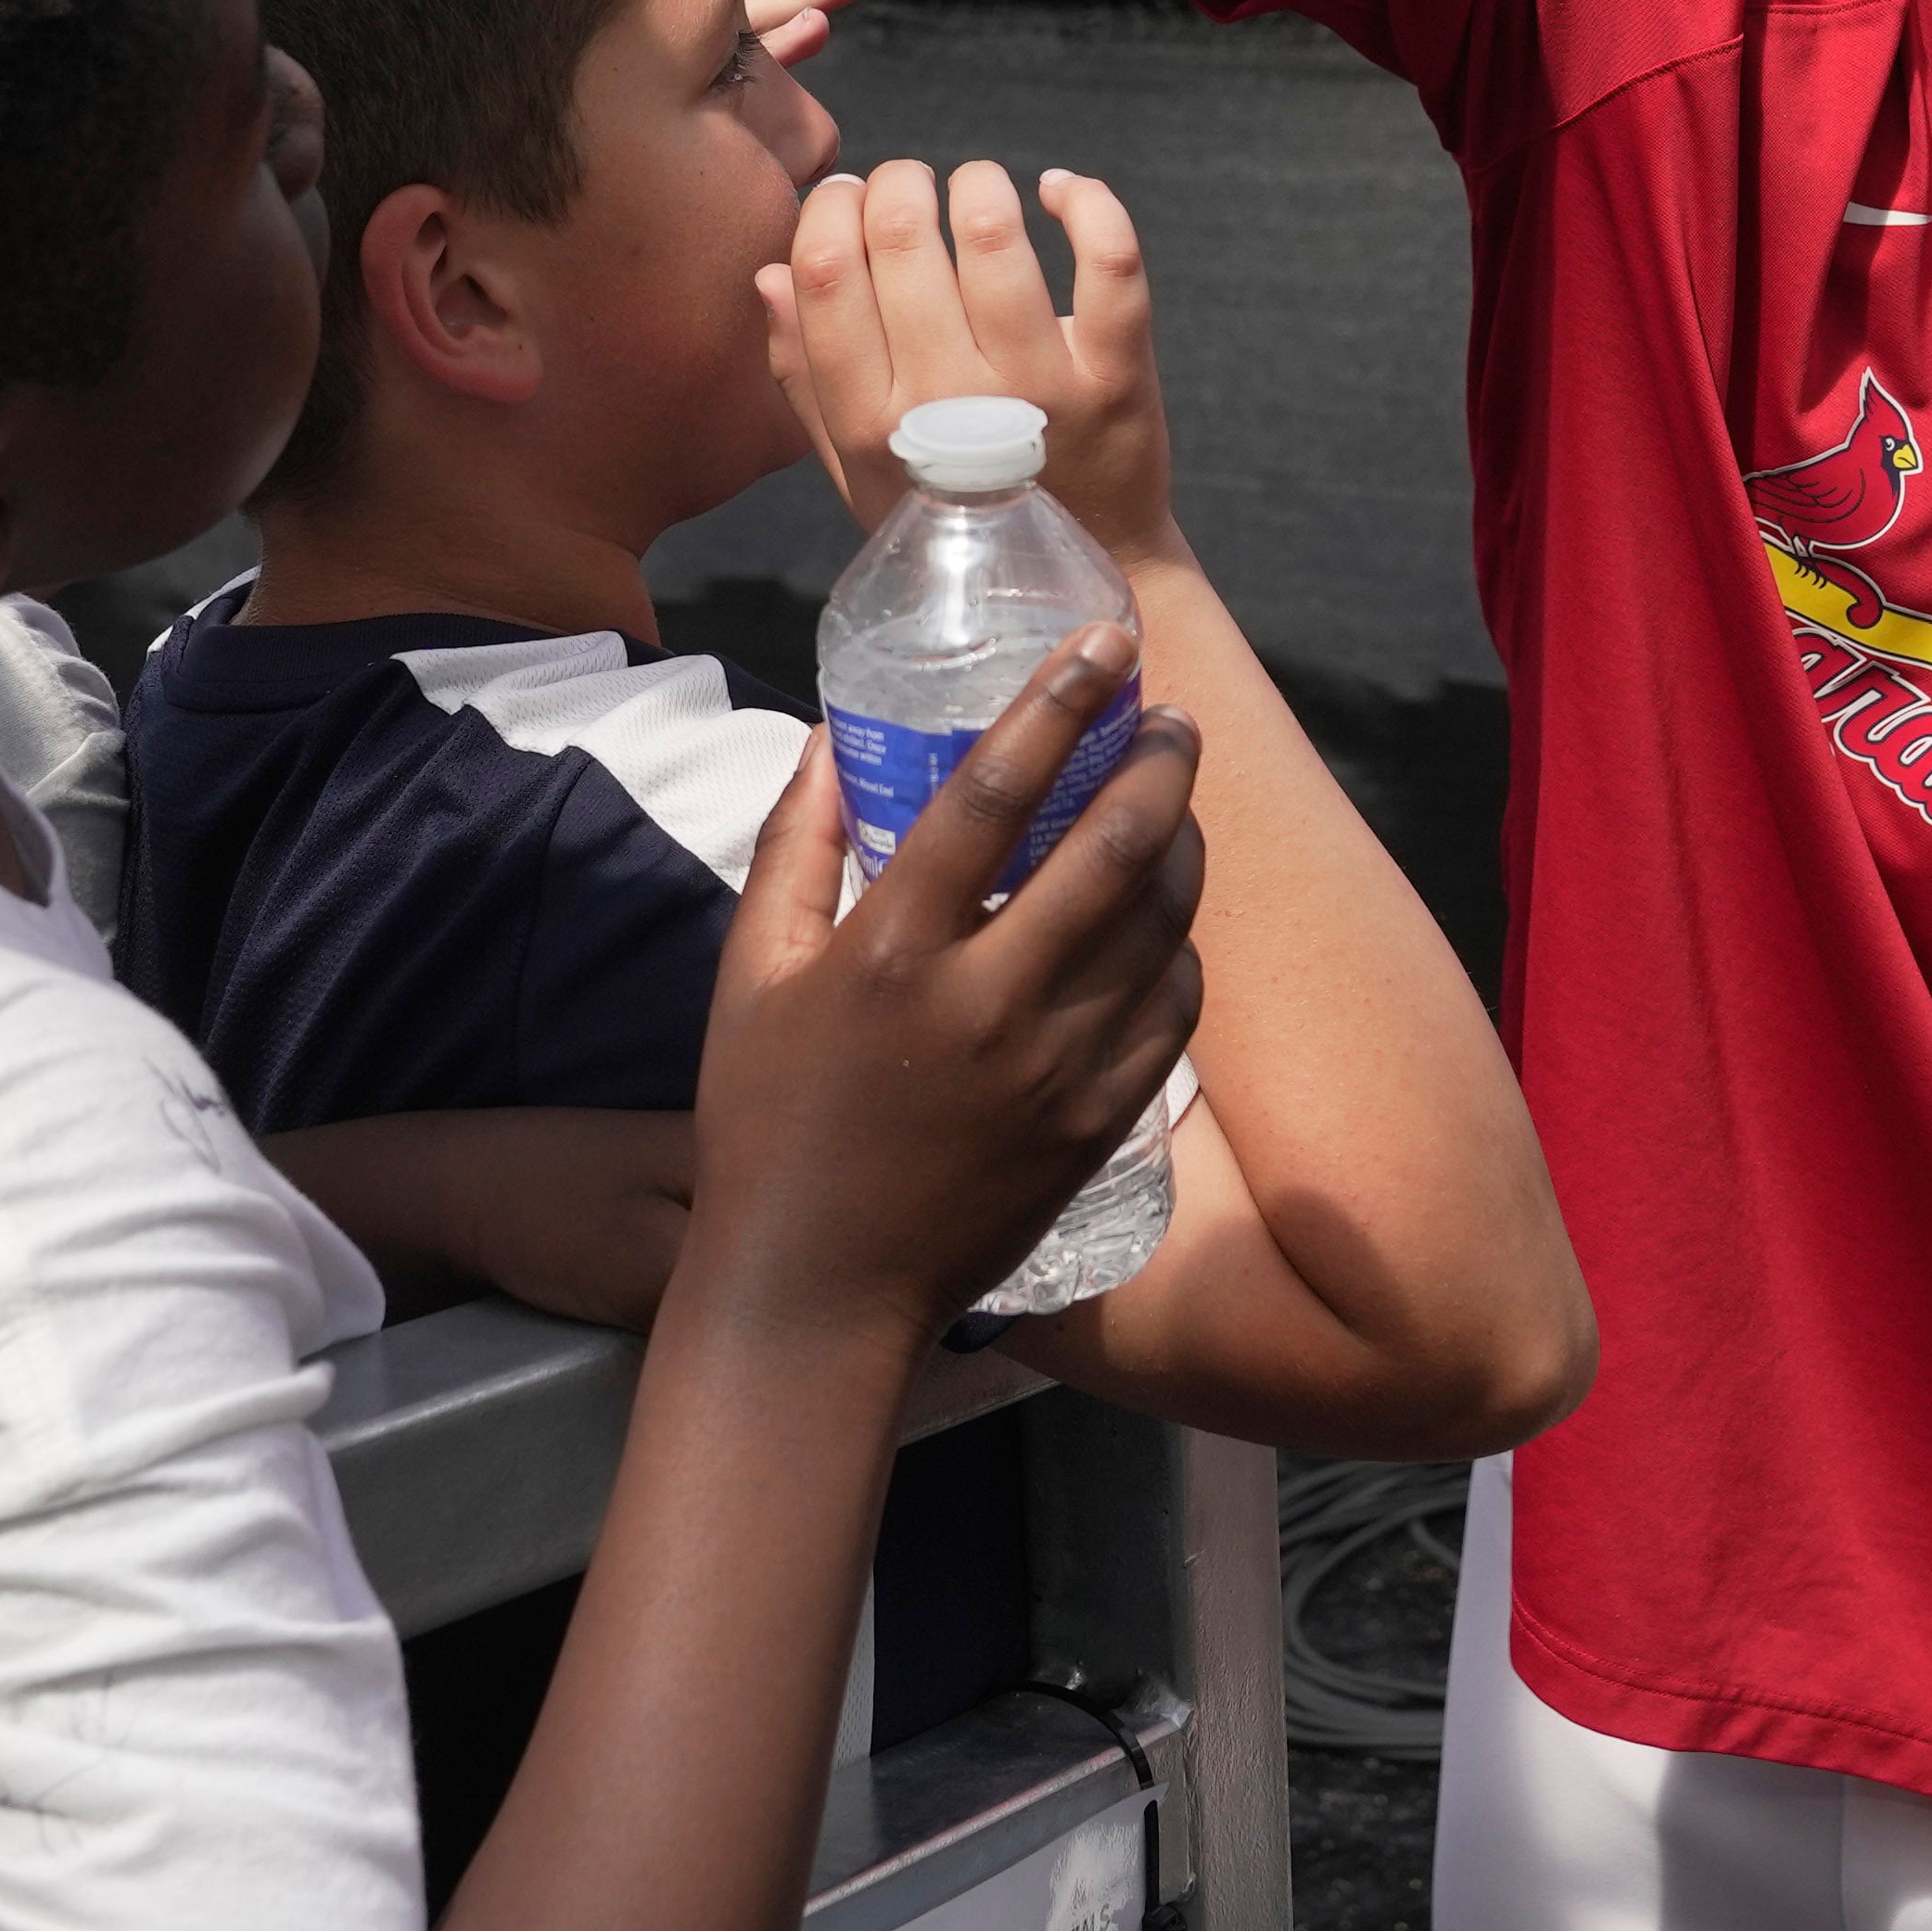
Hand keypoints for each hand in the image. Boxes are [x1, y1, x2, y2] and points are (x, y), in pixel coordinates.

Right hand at [683, 647, 1200, 1344]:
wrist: (819, 1287)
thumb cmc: (766, 1123)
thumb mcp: (749, 975)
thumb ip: (796, 845)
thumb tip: (836, 735)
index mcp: (892, 951)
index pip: (994, 791)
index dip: (1057, 700)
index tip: (1103, 643)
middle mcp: (987, 1001)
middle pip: (1111, 847)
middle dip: (1158, 762)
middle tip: (1169, 718)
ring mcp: (1054, 1068)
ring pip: (1159, 925)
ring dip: (1182, 845)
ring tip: (1176, 803)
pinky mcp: (1094, 1125)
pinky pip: (1170, 1014)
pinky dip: (1179, 952)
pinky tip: (1165, 923)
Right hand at [767, 160, 1176, 572]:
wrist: (1085, 577)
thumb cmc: (959, 515)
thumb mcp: (860, 470)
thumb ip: (806, 378)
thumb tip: (771, 275)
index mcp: (871, 423)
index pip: (825, 275)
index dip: (829, 211)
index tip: (845, 198)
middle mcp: (947, 402)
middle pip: (901, 238)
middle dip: (897, 183)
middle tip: (907, 184)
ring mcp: (1038, 389)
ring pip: (993, 232)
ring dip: (977, 183)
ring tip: (974, 187)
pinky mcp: (1117, 377)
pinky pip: (1109, 259)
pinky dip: (1087, 203)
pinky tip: (1060, 190)